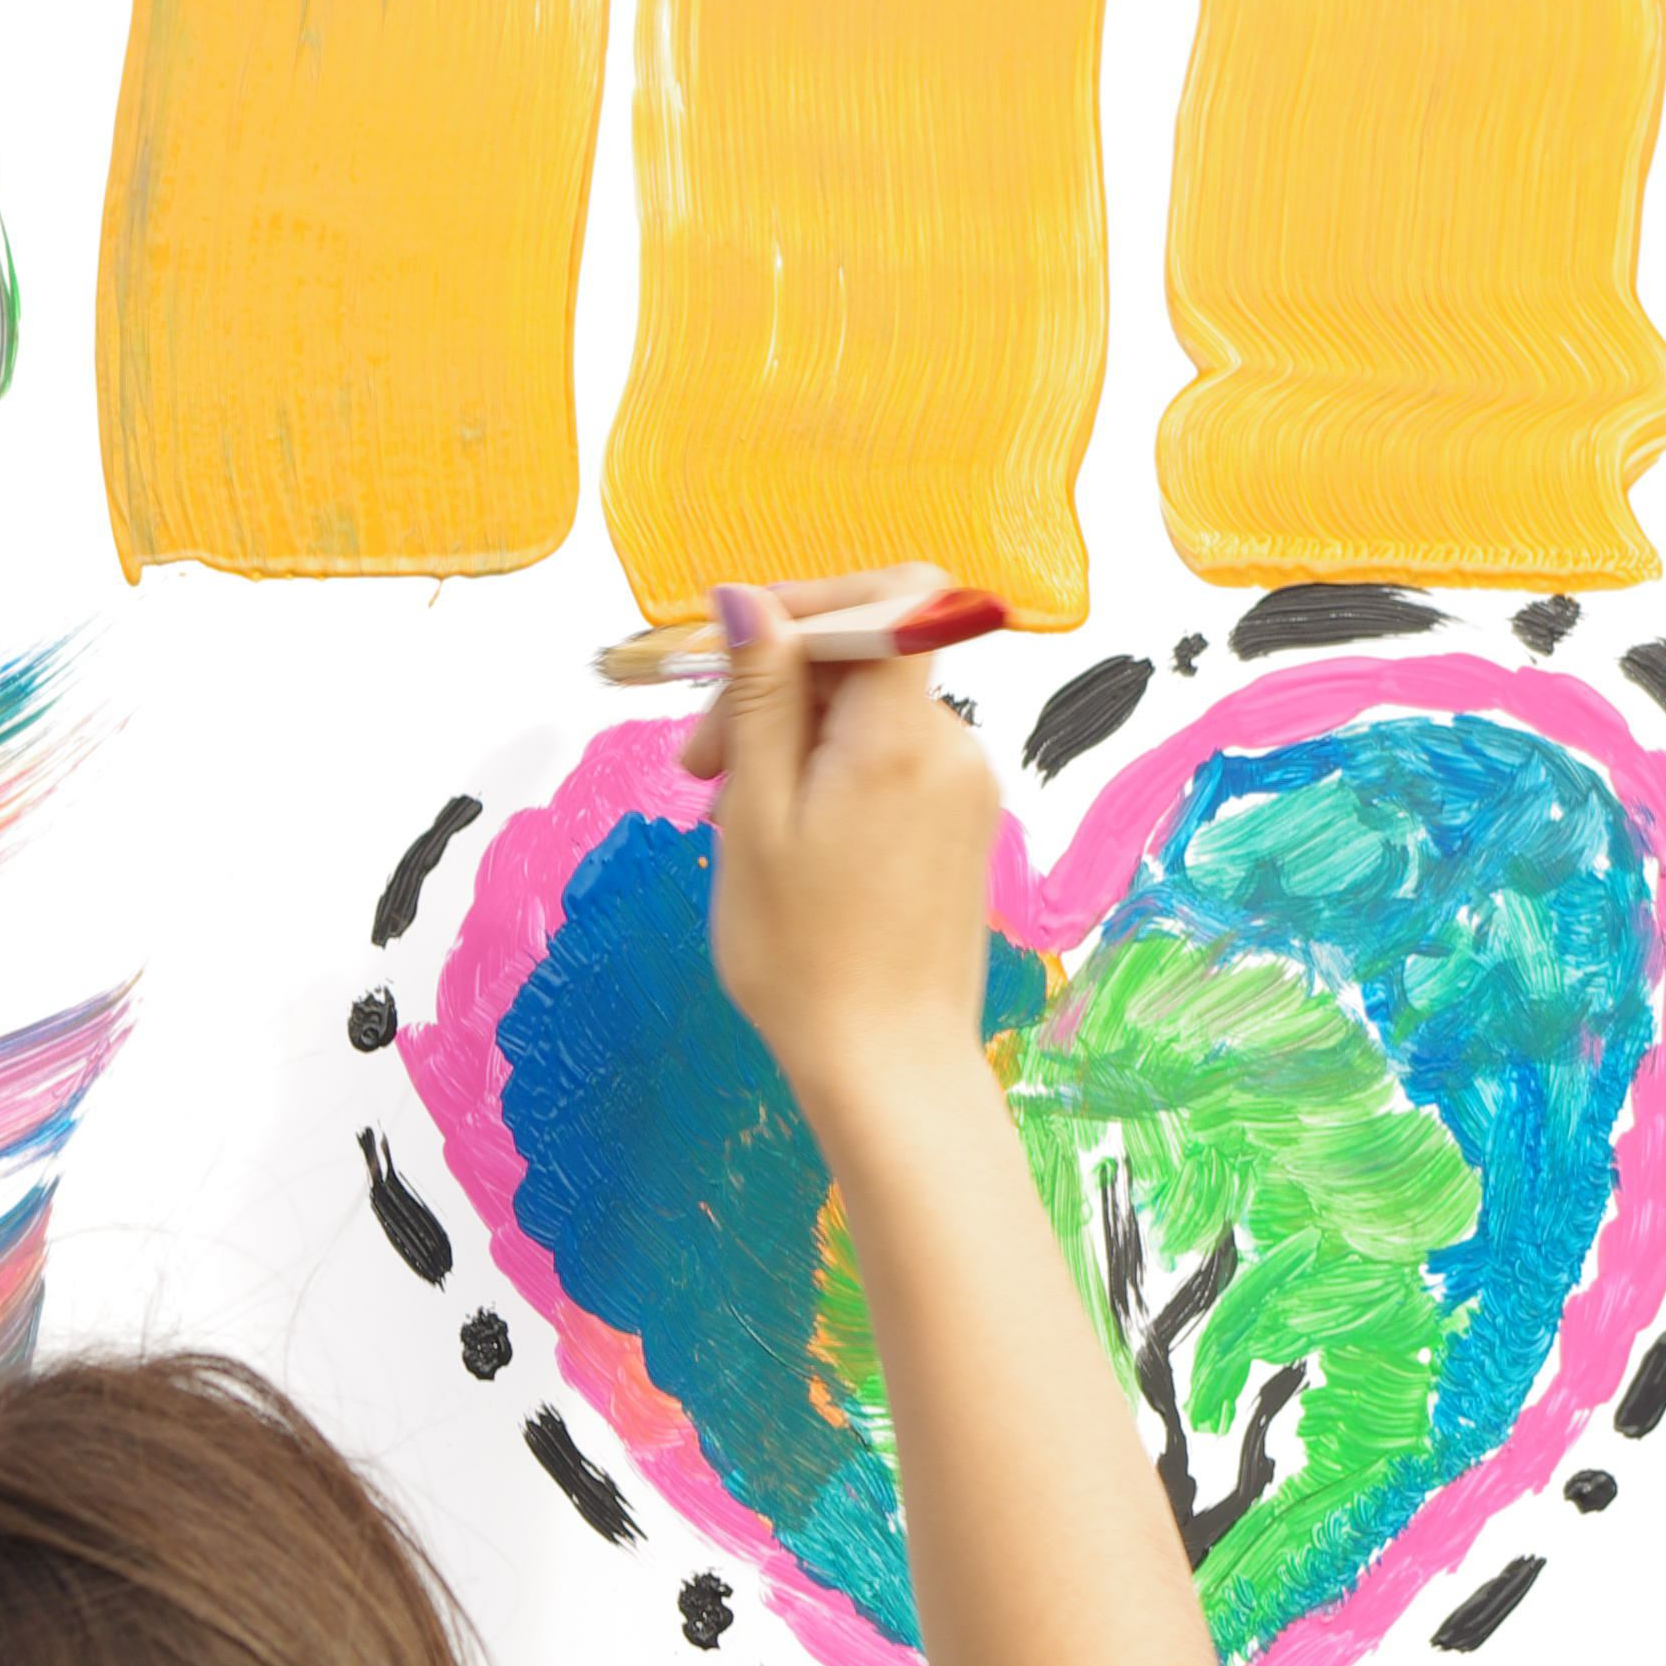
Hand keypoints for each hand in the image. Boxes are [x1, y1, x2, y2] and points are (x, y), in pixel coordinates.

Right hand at [679, 566, 1002, 1122]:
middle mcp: (952, 749)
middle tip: (700, 765)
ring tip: (736, 819)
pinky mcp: (960, 826)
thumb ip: (760, 696)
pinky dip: (830, 776)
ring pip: (868, 714)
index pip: (892, 598)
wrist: (887, 1067)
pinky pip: (889, 762)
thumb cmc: (807, 958)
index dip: (812, 604)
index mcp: (902, 736)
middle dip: (774, 687)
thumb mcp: (756, 815)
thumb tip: (749, 599)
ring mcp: (964, 789)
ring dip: (792, 741)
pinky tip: (784, 839)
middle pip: (863, 659)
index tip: (740, 647)